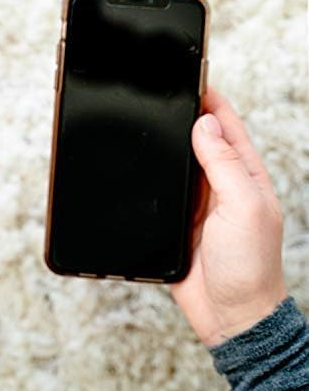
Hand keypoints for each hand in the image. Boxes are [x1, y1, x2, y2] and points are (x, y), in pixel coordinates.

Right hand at [171, 89, 286, 346]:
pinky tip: (141, 166)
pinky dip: (153, 176)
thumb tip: (206, 124)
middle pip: (199, 140)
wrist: (229, 312)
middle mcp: (220, 184)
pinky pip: (162, 192)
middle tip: (160, 95)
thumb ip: (224, 164)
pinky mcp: (176, 221)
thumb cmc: (248, 264)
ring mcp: (197, 203)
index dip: (210, 100)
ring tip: (146, 122)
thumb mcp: (244, 206)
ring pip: (178, 163)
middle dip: (182, 116)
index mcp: (244, 175)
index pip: (226, 126)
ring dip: (166, 145)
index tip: (190, 77)